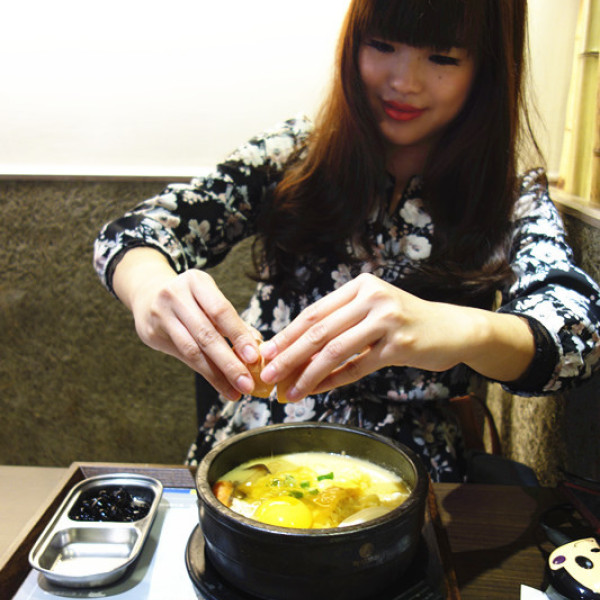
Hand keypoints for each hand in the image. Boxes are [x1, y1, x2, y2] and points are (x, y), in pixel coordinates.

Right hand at [113, 248, 260, 400]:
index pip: (221, 311)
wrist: (147, 294)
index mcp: (196, 282)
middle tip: (247, 383)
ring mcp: (161, 314)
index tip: (254, 357)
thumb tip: (257, 346)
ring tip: (235, 390)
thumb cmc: (191, 300)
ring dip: (217, 374)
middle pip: (206, 334)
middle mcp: (176, 295)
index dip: (238, 335)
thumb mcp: (210, 299)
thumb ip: (233, 321)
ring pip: (192, 350)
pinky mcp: (152, 333)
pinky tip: (220, 384)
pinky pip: (183, 357)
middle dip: (229, 362)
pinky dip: (205, 372)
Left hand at [258, 273, 534, 400]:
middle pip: (319, 330)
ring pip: (335, 350)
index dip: (287, 335)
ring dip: (308, 374)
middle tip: (268, 375)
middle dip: (289, 355)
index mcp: (359, 287)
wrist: (454, 329)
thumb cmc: (407, 323)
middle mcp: (371, 297)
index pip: (314, 313)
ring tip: (289, 391)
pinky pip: (358, 366)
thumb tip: (298, 355)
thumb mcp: (372, 314)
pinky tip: (319, 390)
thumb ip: (341, 327)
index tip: (266, 353)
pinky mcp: (399, 343)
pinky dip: (335, 381)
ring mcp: (387, 319)